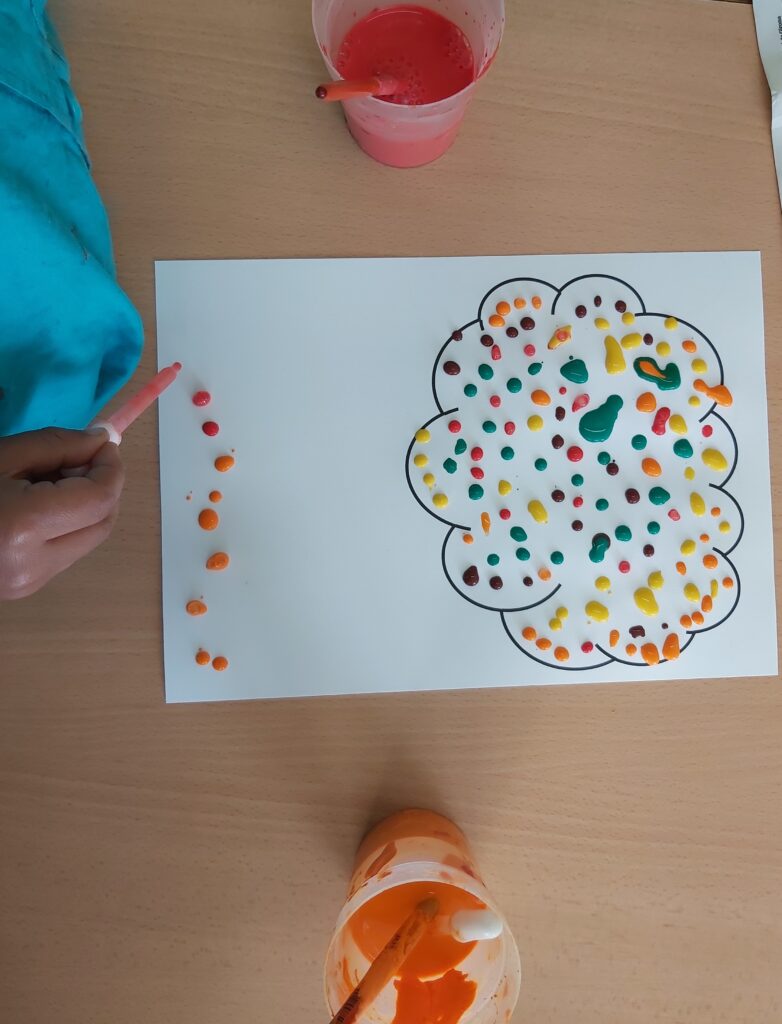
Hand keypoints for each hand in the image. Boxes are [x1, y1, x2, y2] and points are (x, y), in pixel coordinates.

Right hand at [0, 427, 124, 599]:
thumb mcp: (0, 455)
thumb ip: (56, 447)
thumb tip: (101, 441)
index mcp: (24, 527)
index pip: (99, 498)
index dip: (111, 467)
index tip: (104, 443)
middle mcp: (33, 564)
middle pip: (102, 523)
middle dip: (103, 486)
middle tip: (82, 455)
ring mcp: (29, 583)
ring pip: (88, 539)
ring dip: (86, 505)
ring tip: (51, 477)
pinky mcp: (23, 588)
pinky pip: (65, 552)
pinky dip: (67, 523)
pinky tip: (38, 501)